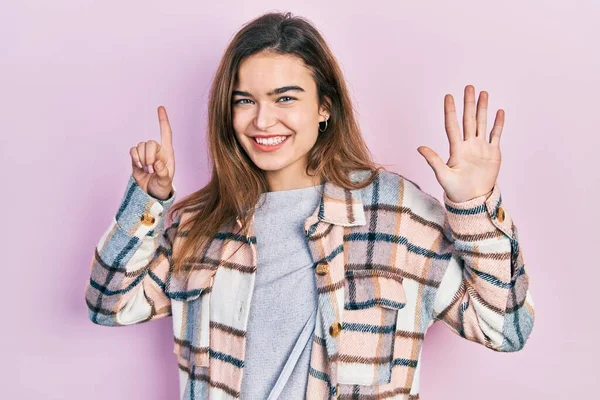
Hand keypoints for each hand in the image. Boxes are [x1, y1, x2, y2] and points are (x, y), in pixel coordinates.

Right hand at [130, 106, 175, 199]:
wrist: (151, 194)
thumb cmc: (162, 186)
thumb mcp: (166, 182)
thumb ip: (163, 172)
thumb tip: (157, 162)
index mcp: (167, 153)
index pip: (166, 133)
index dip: (163, 120)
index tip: (160, 107)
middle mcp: (157, 150)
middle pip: (150, 142)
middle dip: (148, 155)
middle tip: (150, 168)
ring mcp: (146, 154)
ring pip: (140, 146)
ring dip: (141, 159)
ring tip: (146, 170)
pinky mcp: (136, 158)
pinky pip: (132, 151)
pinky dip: (135, 158)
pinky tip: (139, 166)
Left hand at [417, 85, 502, 202]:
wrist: (473, 200)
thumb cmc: (456, 190)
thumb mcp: (443, 175)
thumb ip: (433, 160)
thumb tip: (419, 148)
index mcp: (456, 149)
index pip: (452, 126)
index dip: (450, 111)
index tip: (448, 96)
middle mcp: (468, 145)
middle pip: (468, 120)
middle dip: (469, 103)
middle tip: (469, 86)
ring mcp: (481, 148)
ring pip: (481, 123)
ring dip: (482, 108)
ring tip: (483, 93)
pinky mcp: (493, 153)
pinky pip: (495, 135)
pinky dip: (498, 124)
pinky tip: (499, 111)